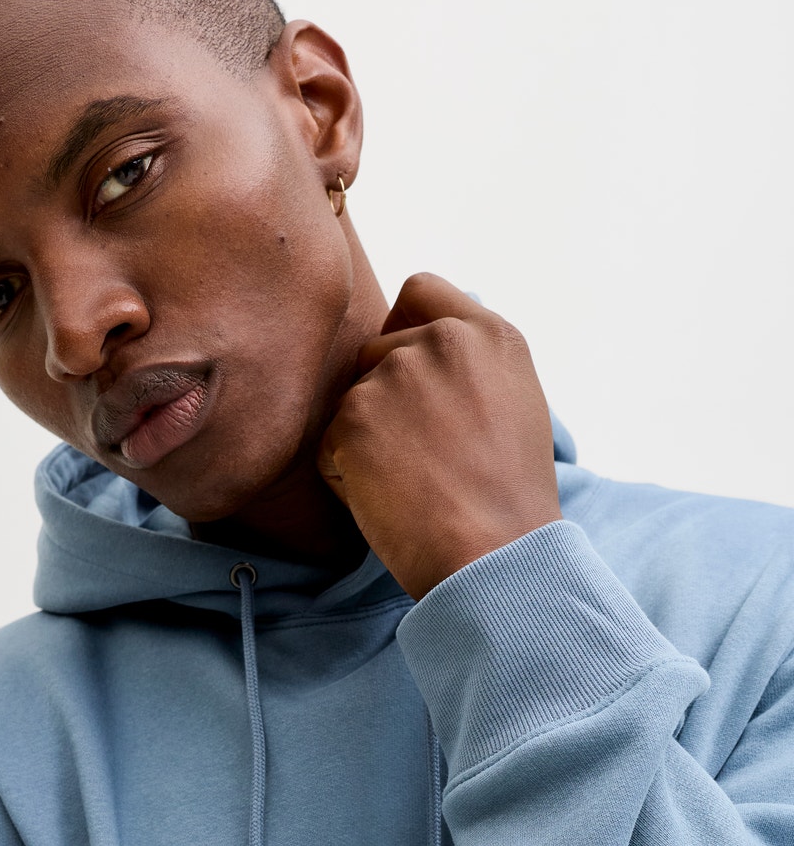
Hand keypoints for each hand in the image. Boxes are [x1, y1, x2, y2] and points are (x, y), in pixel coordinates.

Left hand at [318, 273, 562, 600]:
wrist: (493, 553)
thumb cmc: (508, 500)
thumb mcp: (515, 407)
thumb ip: (470, 367)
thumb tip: (422, 355)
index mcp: (489, 335)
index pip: (420, 292)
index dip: (403, 329)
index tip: (408, 370)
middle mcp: (441, 341)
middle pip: (376, 352)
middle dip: (383, 399)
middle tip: (421, 458)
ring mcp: (393, 376)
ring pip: (352, 401)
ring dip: (365, 441)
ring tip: (413, 484)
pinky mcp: (353, 418)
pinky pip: (330, 446)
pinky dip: (347, 478)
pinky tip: (391, 501)